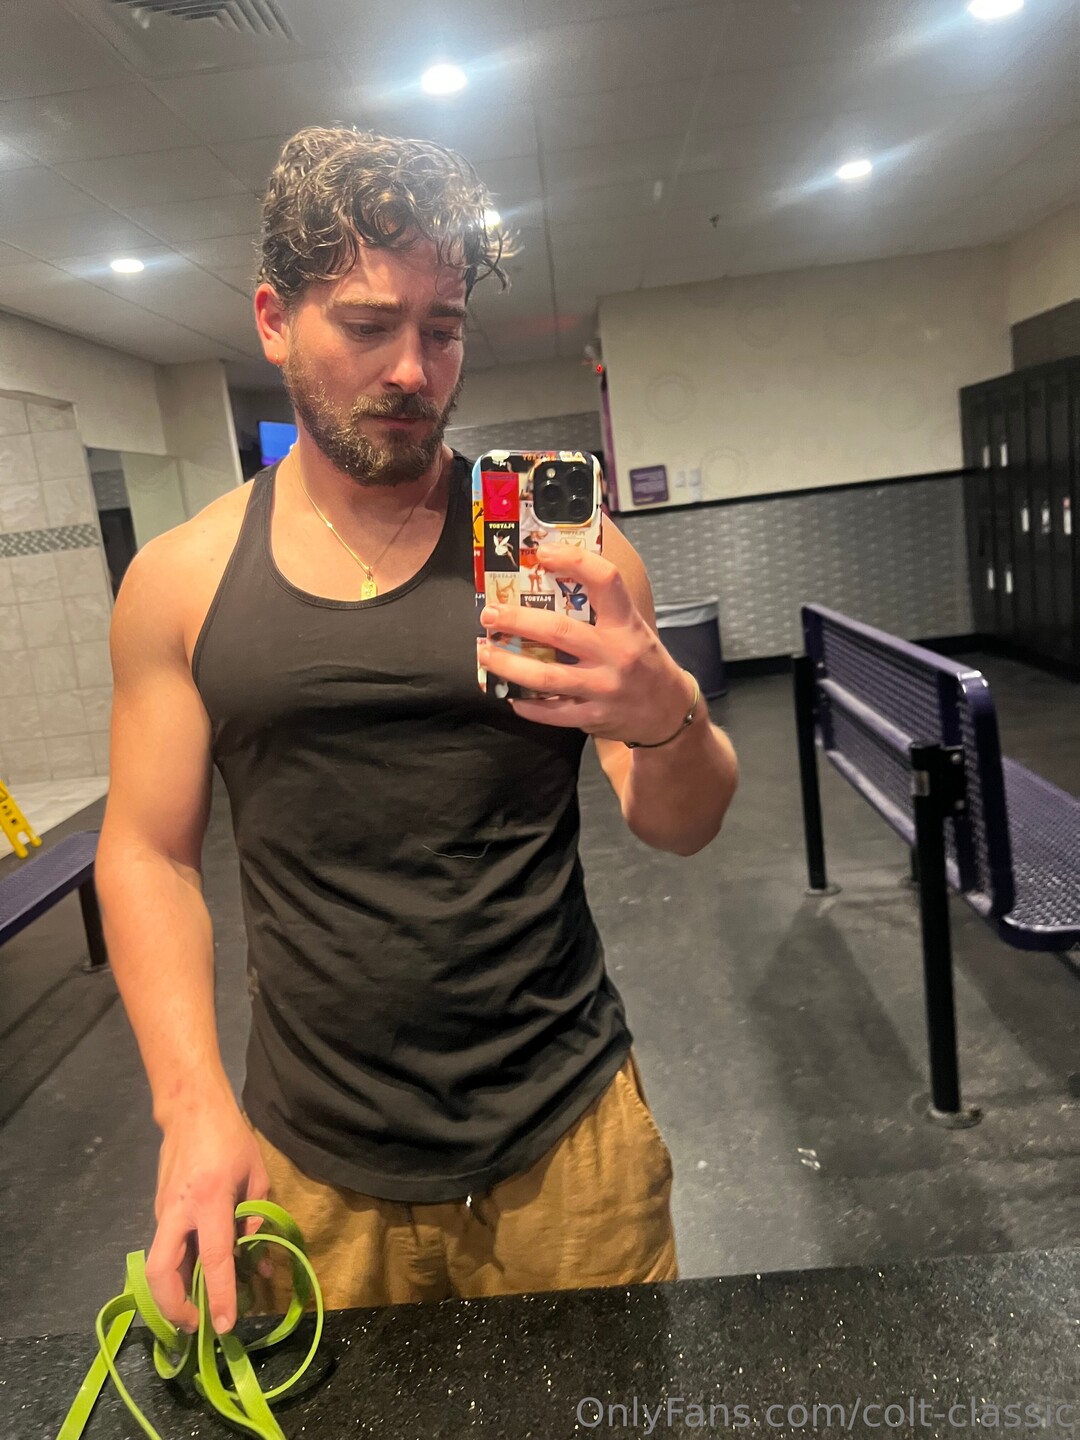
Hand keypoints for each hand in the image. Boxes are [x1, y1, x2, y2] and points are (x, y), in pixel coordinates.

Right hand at [145, 1098, 271, 1335]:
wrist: (190, 1110)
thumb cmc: (230, 1139)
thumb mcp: (256, 1176)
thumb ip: (256, 1218)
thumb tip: (255, 1261)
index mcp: (210, 1200)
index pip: (214, 1257)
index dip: (220, 1295)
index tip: (223, 1326)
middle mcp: (178, 1211)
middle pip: (161, 1271)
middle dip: (174, 1306)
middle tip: (196, 1325)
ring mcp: (163, 1212)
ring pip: (160, 1264)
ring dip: (175, 1293)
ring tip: (200, 1310)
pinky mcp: (158, 1211)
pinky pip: (167, 1249)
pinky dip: (179, 1270)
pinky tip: (200, 1275)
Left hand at [479, 542, 693, 743]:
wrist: (670, 712)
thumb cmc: (643, 661)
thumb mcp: (634, 628)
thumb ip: (602, 609)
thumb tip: (555, 574)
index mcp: (626, 624)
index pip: (605, 580)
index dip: (574, 560)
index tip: (543, 552)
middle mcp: (616, 654)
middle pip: (559, 631)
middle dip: (517, 621)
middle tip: (489, 614)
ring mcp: (604, 688)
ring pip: (547, 676)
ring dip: (509, 664)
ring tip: (485, 653)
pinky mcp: (594, 717)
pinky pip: (552, 712)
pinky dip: (527, 705)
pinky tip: (510, 696)